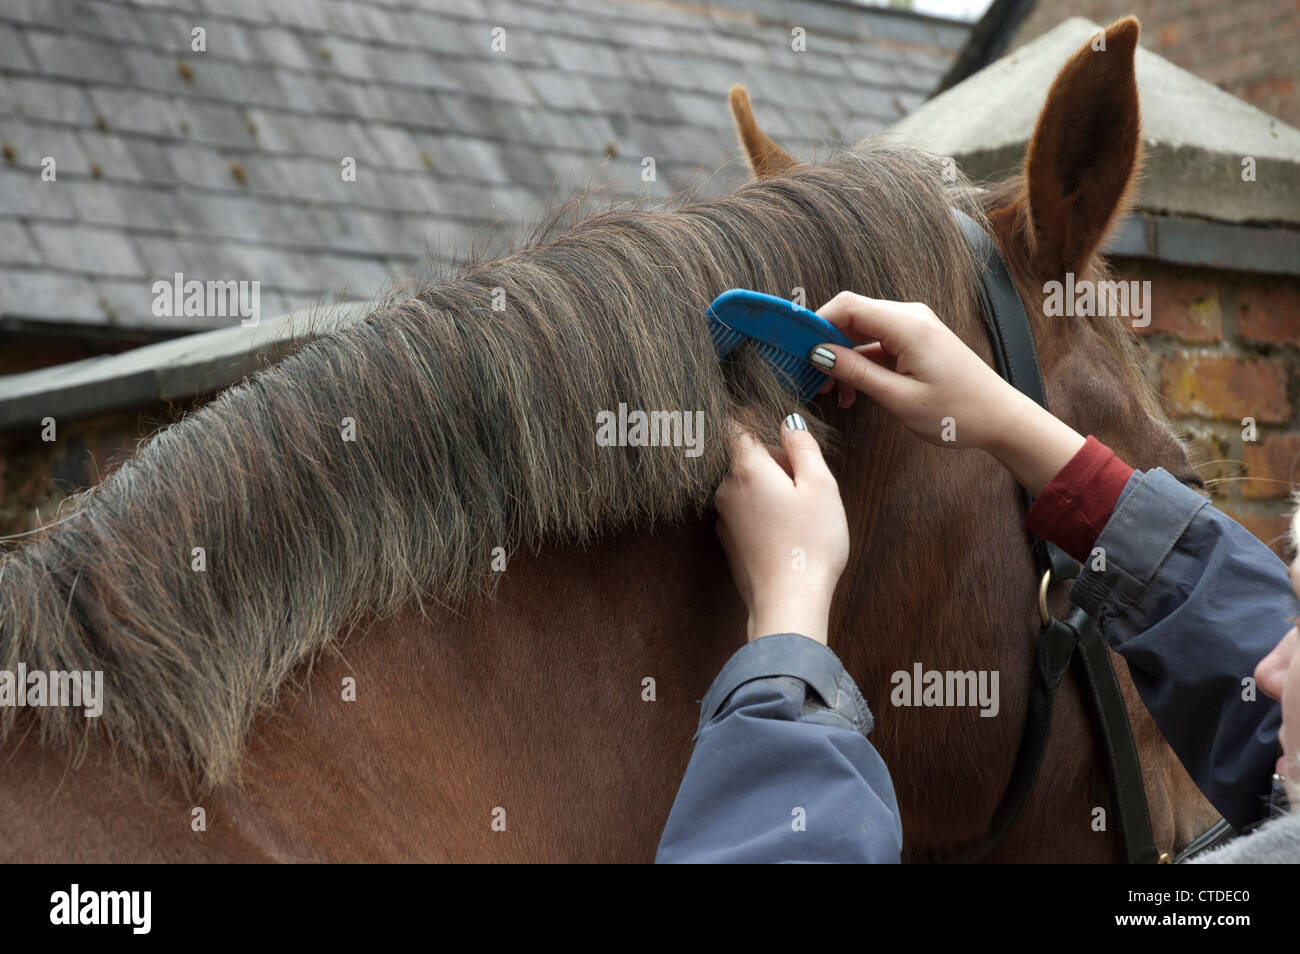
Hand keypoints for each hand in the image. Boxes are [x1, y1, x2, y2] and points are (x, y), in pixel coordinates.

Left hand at [714, 415, 848, 645]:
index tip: (776, 426)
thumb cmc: (810, 543)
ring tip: (800, 512)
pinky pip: (745, 511)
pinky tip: (787, 532)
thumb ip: (803, 446)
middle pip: (744, 456)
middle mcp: (726, 489)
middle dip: (774, 458)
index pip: (734, 424)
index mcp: (746, 468)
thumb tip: (788, 422)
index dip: (754, 418)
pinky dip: (763, 511)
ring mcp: (723, 517)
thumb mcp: (821, 486)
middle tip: (806, 480)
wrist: (789, 601)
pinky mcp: (728, 541)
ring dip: (770, 486)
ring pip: (745, 484)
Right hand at [810, 292, 1084, 495]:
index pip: (847, 306)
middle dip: (825, 345)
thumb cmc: (958, 412)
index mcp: (907, 325)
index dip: (815, 323)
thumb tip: (819, 354)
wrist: (1001, 419)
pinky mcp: (916, 341)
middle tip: (811, 379)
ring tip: (834, 394)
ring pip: (862, 332)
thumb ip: (856, 373)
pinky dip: (861, 364)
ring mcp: (914, 328)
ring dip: (842, 359)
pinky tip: (854, 392)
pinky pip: (877, 344)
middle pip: (851, 316)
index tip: (795, 349)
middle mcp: (910, 317)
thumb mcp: (899, 398)